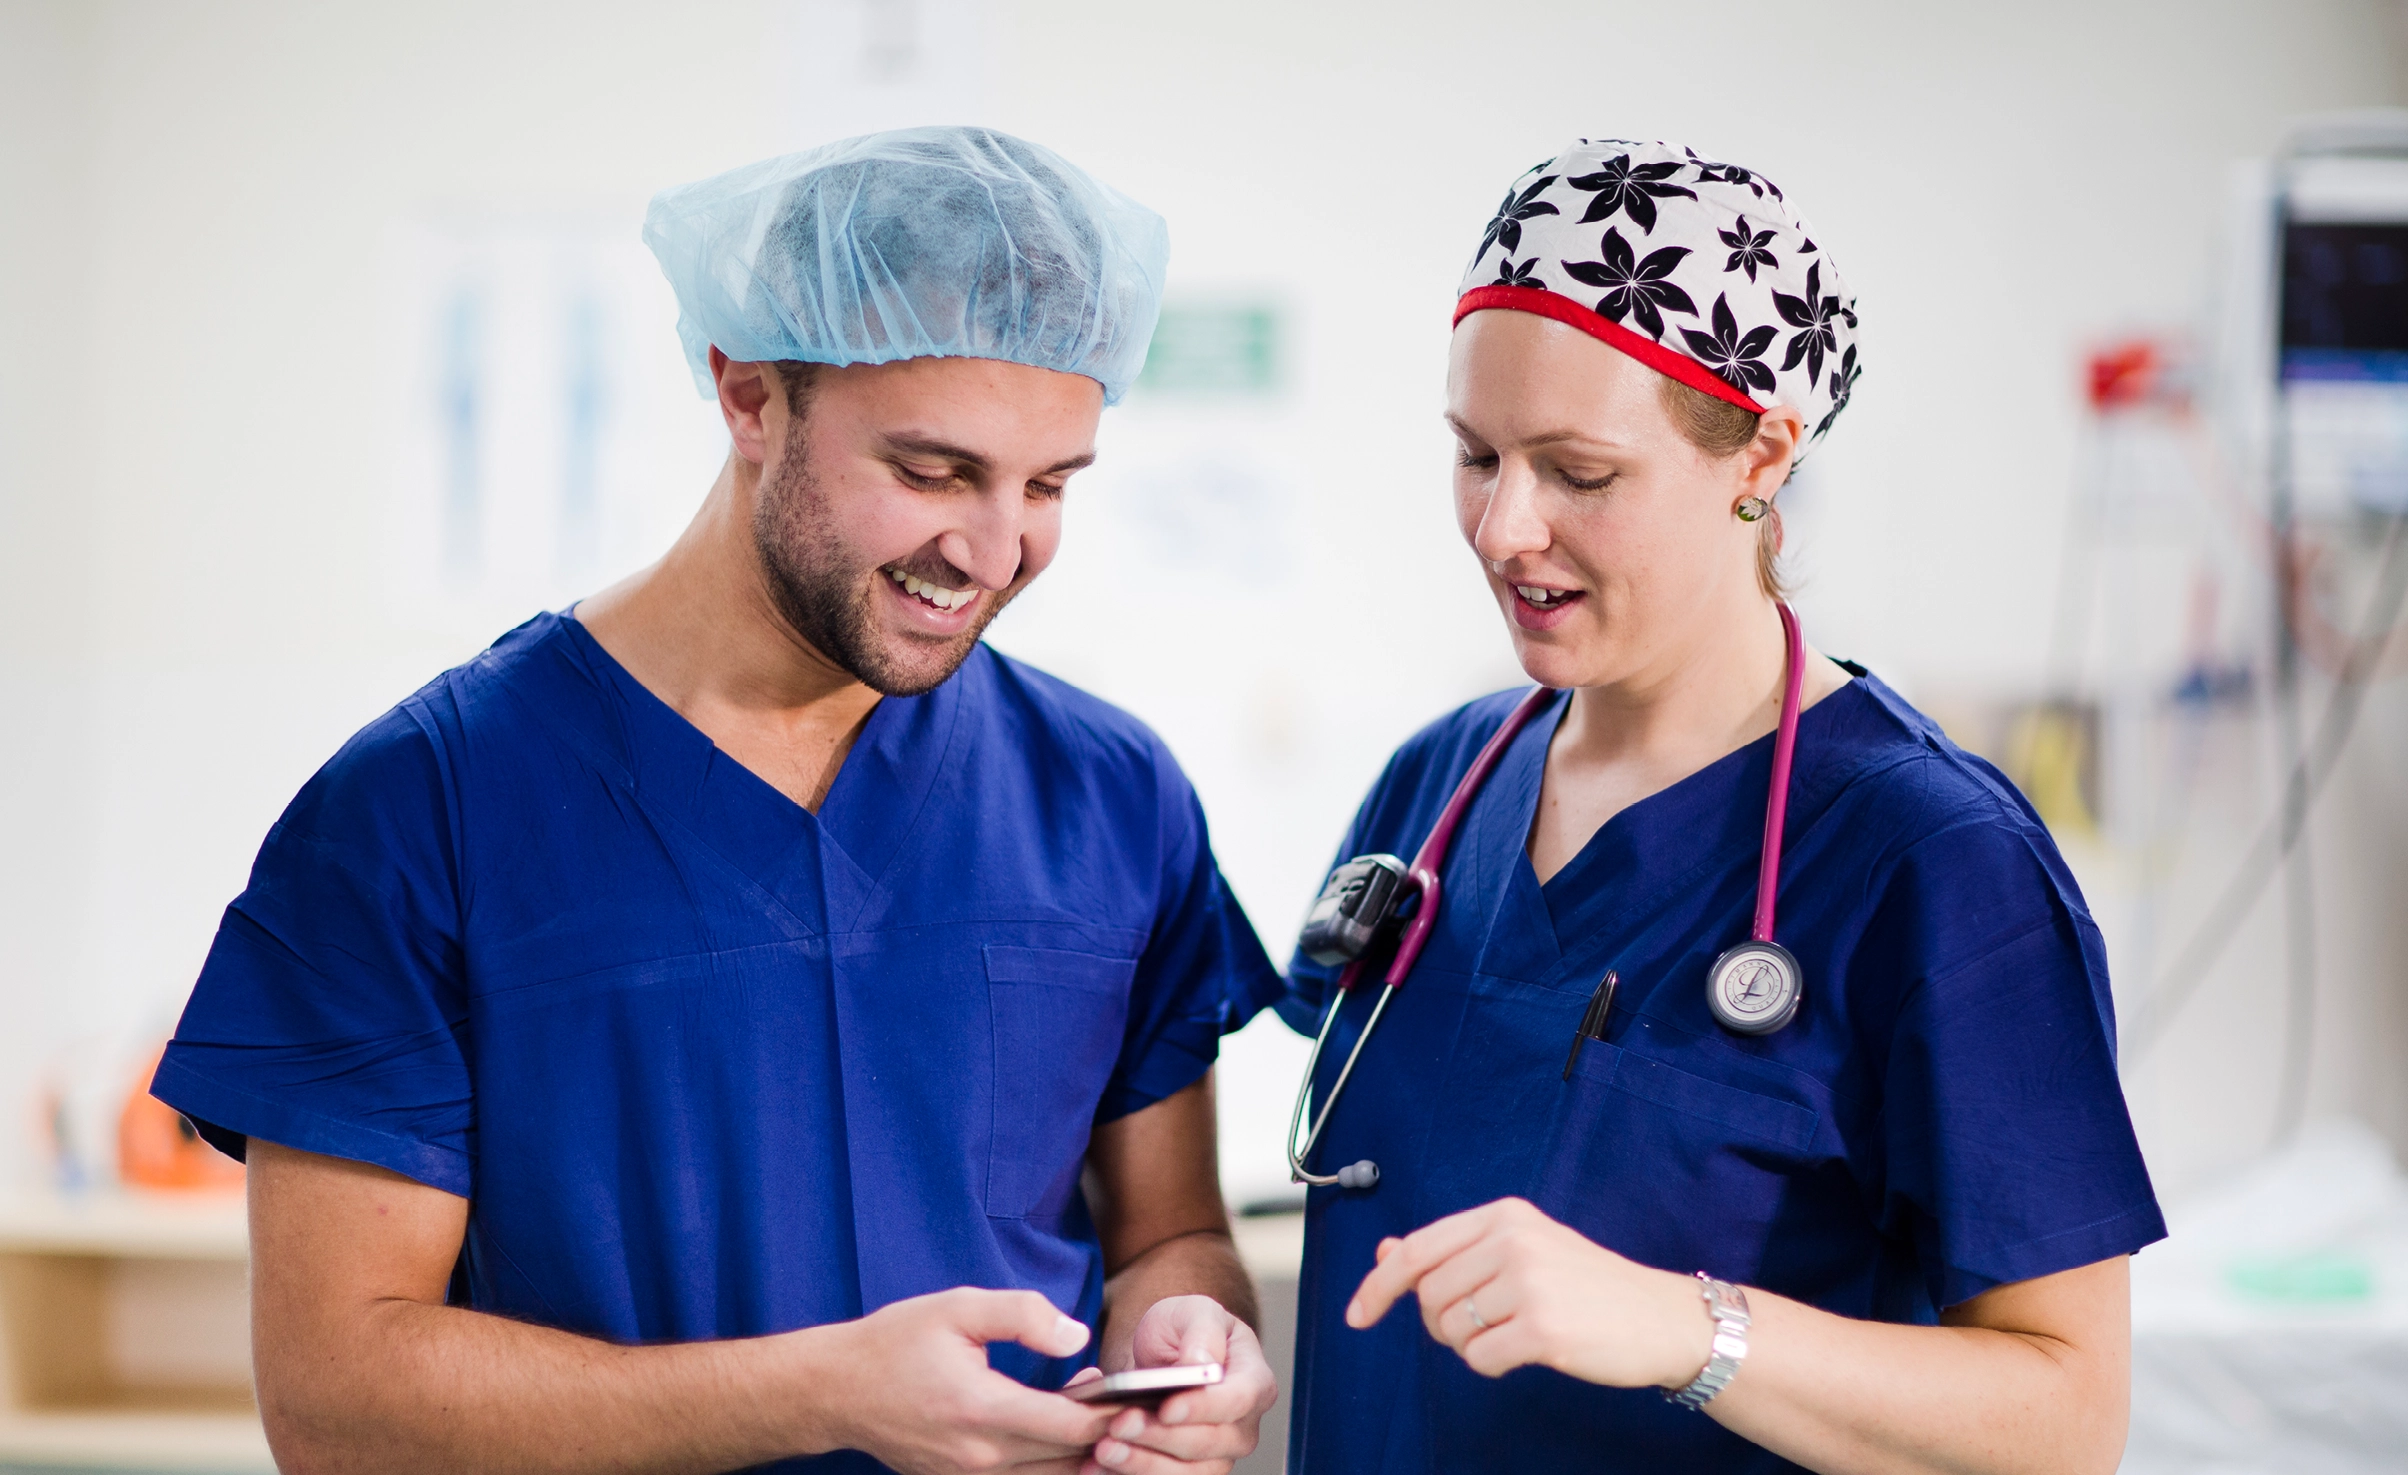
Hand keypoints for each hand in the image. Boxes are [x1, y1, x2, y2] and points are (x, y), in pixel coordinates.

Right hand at [811, 1287, 1116, 1473]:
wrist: (836, 1389)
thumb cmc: (896, 1341)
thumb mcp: (959, 1307)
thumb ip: (1024, 1316)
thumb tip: (1077, 1337)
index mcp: (982, 1409)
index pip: (1070, 1426)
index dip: (1113, 1414)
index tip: (1140, 1395)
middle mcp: (979, 1456)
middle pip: (1068, 1457)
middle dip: (1106, 1433)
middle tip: (1134, 1402)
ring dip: (1078, 1450)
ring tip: (1099, 1413)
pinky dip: (1047, 1459)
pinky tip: (1055, 1426)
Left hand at [1079, 1295, 1275, 1474]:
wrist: (1165, 1356)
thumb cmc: (1186, 1330)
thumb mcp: (1194, 1313)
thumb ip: (1202, 1333)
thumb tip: (1201, 1365)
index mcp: (1255, 1383)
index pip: (1237, 1401)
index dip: (1204, 1408)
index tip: (1167, 1408)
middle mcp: (1242, 1428)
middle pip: (1209, 1444)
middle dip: (1161, 1437)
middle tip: (1120, 1424)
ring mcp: (1216, 1457)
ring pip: (1187, 1474)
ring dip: (1143, 1465)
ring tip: (1104, 1449)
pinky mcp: (1187, 1472)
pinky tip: (1097, 1467)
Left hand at [1344, 1197, 1713, 1388]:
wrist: (1661, 1318)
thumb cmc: (1586, 1287)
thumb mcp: (1520, 1250)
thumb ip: (1453, 1251)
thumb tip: (1386, 1252)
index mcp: (1504, 1215)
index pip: (1417, 1248)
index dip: (1379, 1285)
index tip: (1357, 1314)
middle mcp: (1513, 1240)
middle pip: (1428, 1295)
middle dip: (1439, 1324)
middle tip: (1479, 1328)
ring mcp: (1530, 1283)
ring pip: (1451, 1330)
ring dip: (1471, 1345)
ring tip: (1513, 1333)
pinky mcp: (1544, 1329)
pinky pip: (1480, 1360)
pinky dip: (1493, 1365)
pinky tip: (1527, 1352)